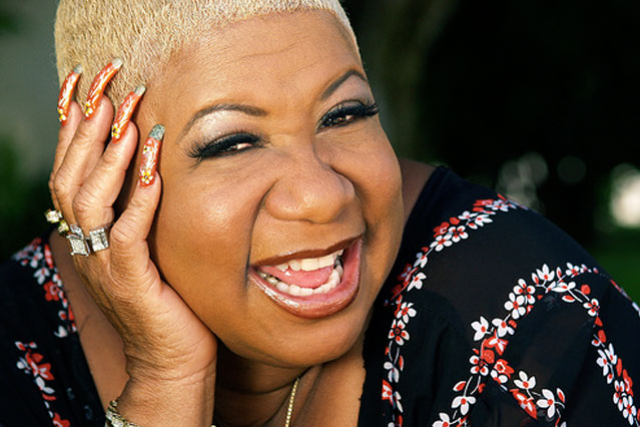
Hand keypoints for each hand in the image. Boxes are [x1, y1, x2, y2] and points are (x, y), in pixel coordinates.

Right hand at [50, 62, 215, 425]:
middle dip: (86, 126)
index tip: (85, 85)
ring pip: (90, 199)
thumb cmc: (170, 299)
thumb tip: (153, 165)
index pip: (71, 170)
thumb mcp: (150, 247)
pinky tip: (150, 165)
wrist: (173, 359)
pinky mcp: (131, 281)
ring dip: (108, 154)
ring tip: (125, 115)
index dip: (73, 128)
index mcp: (90, 235)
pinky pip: (128, 231)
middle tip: (106, 84)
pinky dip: (137, 195)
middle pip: (71, 176)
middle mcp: (88, 246)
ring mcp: (105, 265)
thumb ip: (141, 211)